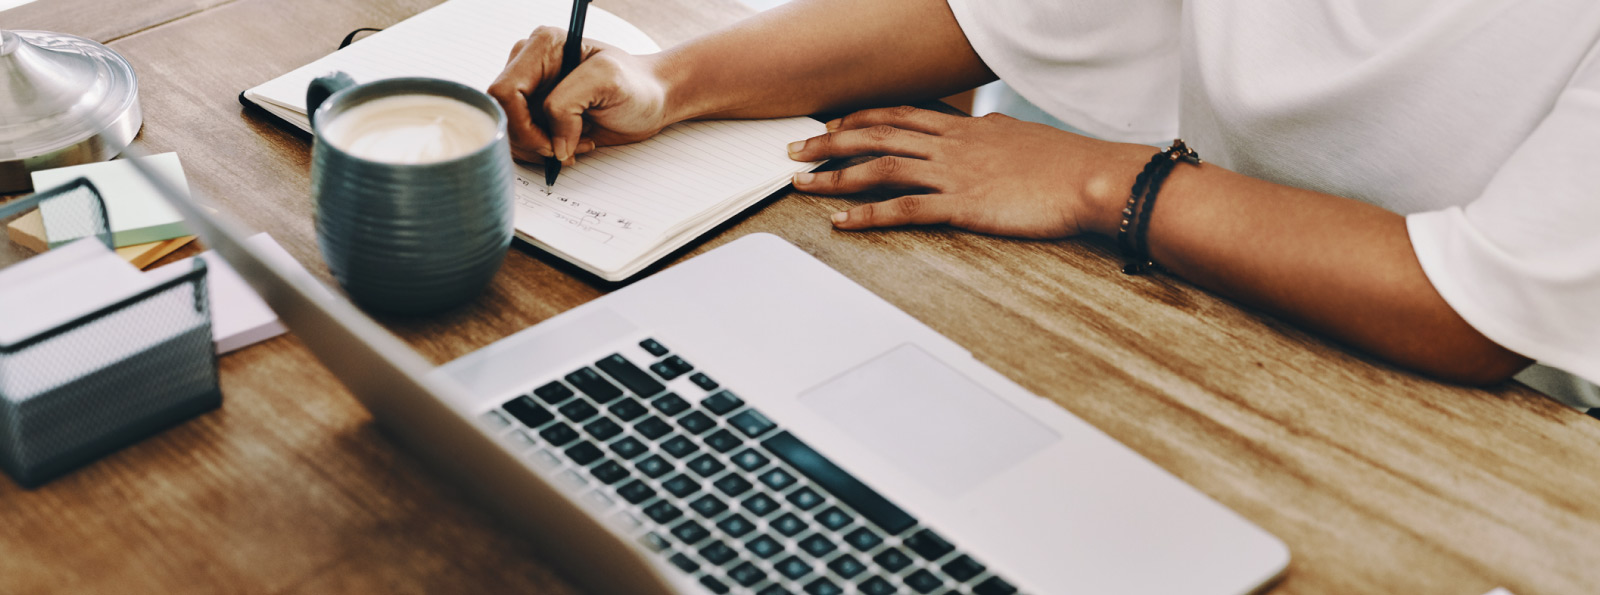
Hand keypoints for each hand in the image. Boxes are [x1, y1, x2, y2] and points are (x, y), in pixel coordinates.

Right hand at [488, 26, 671, 163]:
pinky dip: (544, 150)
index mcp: (542, 47)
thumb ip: (567, 104)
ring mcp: (531, 88)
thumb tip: (552, 141)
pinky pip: (521, 138)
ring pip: (509, 130)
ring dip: (541, 148)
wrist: (650, 100)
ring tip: (576, 144)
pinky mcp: (535, 110)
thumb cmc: (636, 85)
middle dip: (532, 140)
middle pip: (502, 113)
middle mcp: (529, 64)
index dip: (523, 125)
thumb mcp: (608, 81)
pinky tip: (571, 145)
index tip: (553, 144)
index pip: (505, 91)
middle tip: (566, 149)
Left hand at [785, 107, 1153, 238]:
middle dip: (831, 142)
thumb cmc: (1065, 162)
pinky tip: (843, 221)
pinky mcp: (963, 206)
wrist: (1092, 178)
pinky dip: (869, 214)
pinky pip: (905, 209)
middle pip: (877, 133)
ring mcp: (954, 174)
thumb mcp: (1020, 135)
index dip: (861, 118)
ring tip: (803, 184)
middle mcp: (952, 145)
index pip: (901, 115)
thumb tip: (981, 128)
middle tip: (797, 150)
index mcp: (965, 127)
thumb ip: (992, 134)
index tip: (833, 125)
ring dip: (836, 176)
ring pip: (881, 166)